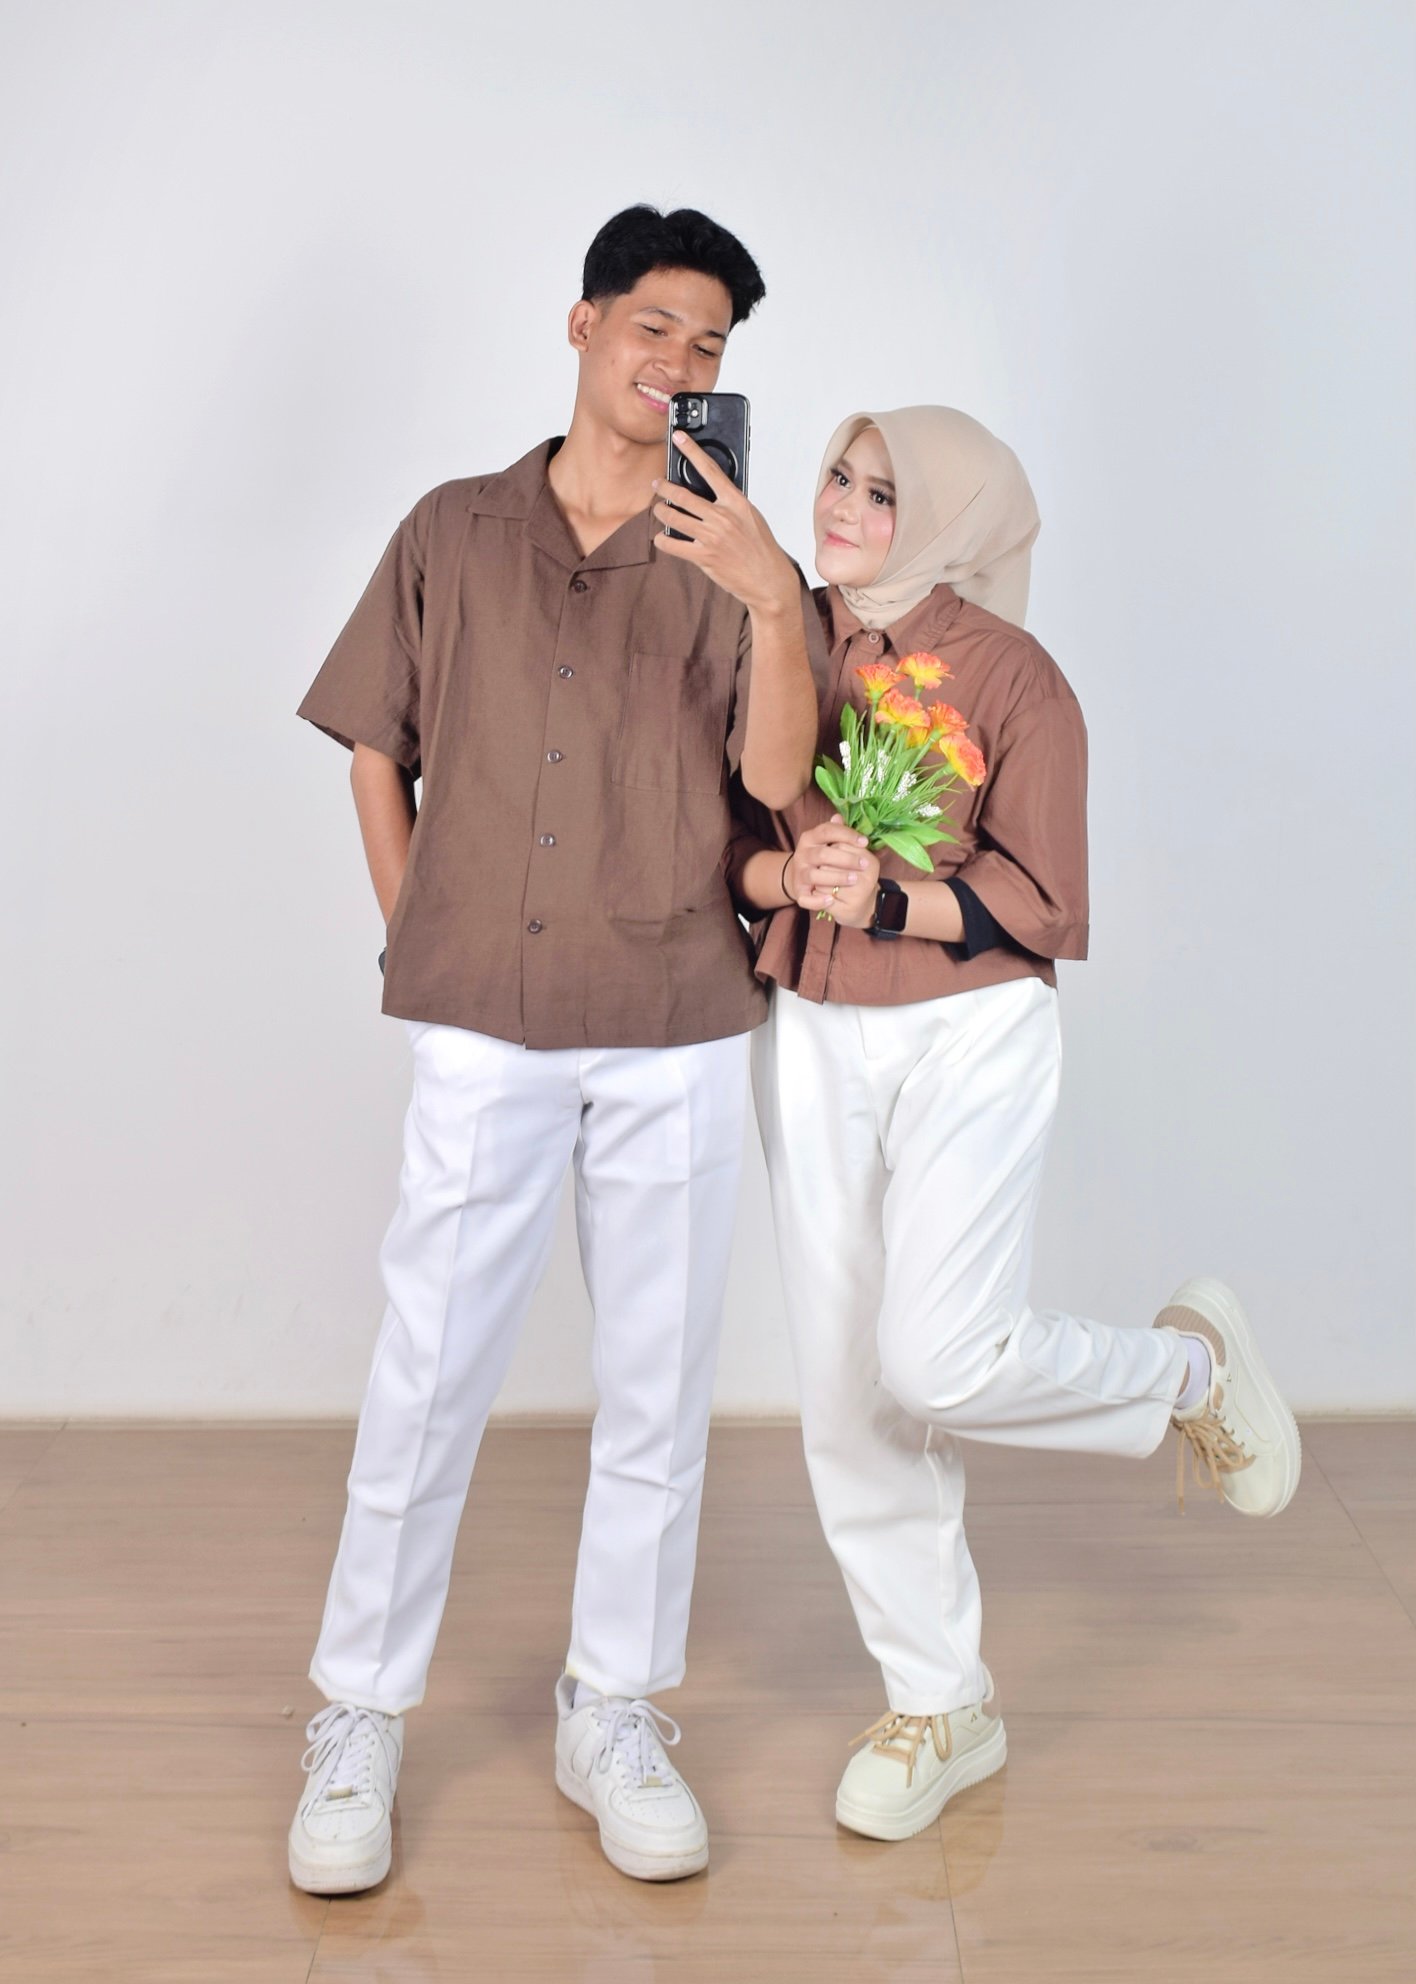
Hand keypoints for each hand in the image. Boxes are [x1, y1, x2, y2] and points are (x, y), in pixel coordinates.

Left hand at [651, 432, 797, 616]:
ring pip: (673, 517)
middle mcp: (723, 517)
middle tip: (657, 485)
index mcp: (736, 502)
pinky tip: (662, 537)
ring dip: (660, 512)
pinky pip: (673, 544)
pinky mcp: (704, 557)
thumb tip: (710, 493)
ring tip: (658, 510)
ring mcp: (712, 537)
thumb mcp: (751, 517)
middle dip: (664, 488)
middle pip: (683, 494)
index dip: (691, 450)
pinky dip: (663, 540)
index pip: (710, 469)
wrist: (769, 580)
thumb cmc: (762, 548)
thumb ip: (730, 503)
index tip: (679, 438)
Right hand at [787, 816, 878, 922]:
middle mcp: (802, 854)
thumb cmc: (820, 856)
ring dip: (836, 877)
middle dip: (846, 859)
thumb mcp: (826, 841)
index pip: (826, 831)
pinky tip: (832, 899)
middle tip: (864, 864)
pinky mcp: (799, 892)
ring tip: (854, 879)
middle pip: (822, 855)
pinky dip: (818, 900)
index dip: (846, 835)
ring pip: (814, 876)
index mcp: (809, 838)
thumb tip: (839, 817)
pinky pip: (806, 898)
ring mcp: (799, 874)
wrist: (799, 877)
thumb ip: (836, 831)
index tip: (865, 842)